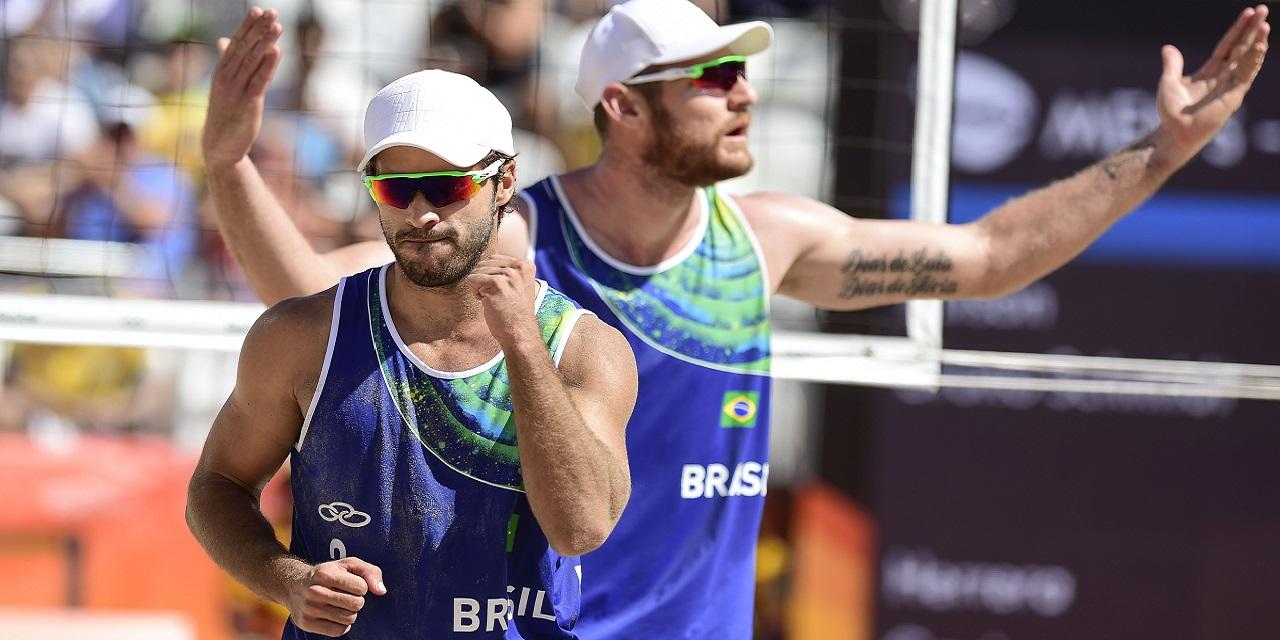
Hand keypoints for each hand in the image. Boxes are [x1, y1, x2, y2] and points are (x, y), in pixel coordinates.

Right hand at [202, 7, 283, 169]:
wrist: (219, 145)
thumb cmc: (225, 113)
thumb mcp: (223, 85)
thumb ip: (227, 62)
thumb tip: (224, 40)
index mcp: (221, 71)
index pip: (236, 43)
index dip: (247, 26)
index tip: (258, 10)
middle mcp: (226, 77)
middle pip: (245, 48)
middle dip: (258, 29)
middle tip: (272, 12)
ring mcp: (236, 89)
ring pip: (252, 61)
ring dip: (265, 42)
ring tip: (277, 26)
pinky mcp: (247, 103)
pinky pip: (259, 80)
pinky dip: (268, 65)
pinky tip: (276, 52)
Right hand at [283, 556, 386, 636]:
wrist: (293, 584)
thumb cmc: (327, 573)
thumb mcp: (348, 564)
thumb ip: (370, 572)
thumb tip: (381, 591)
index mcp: (326, 574)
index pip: (361, 587)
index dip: (361, 586)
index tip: (352, 584)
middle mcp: (315, 592)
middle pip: (356, 605)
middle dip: (357, 600)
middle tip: (347, 596)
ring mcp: (309, 609)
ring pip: (349, 619)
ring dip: (350, 613)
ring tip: (340, 605)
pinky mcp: (307, 623)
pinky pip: (338, 631)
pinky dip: (342, 625)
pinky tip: (335, 615)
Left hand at [466, 255, 540, 348]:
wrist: (520, 333)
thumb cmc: (515, 312)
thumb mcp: (518, 285)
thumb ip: (507, 271)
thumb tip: (483, 261)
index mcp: (525, 265)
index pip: (495, 259)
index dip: (493, 276)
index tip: (504, 291)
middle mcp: (518, 267)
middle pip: (484, 263)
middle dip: (485, 281)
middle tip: (499, 297)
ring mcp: (508, 275)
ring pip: (477, 271)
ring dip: (480, 288)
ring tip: (495, 300)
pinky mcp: (496, 283)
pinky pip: (472, 279)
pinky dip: (475, 293)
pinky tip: (488, 303)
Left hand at [1158, 5, 1269, 159]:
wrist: (1174, 132)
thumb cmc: (1171, 112)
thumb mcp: (1169, 83)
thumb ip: (1172, 65)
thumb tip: (1167, 48)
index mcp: (1211, 70)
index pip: (1228, 45)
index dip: (1238, 29)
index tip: (1249, 12)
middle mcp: (1224, 76)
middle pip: (1242, 47)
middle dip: (1253, 29)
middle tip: (1264, 10)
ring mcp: (1231, 85)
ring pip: (1248, 59)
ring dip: (1257, 42)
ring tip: (1265, 25)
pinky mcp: (1234, 95)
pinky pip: (1247, 74)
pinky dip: (1254, 60)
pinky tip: (1260, 46)